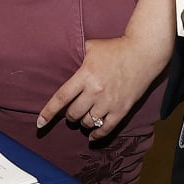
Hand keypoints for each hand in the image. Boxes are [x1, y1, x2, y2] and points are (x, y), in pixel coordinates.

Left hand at [36, 33, 171, 141]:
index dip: (49, 112)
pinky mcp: (121, 110)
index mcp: (85, 75)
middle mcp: (95, 91)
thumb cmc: (115, 49)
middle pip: (73, 113)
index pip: (61, 98)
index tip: (40, 123)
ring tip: (84, 116)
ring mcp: (109, 102)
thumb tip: (63, 60)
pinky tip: (92, 136)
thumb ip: (76, 56)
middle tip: (71, 111)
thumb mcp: (92, 47)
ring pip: (87, 122)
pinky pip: (106, 129)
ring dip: (82, 122)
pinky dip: (97, 135)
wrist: (143, 54)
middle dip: (69, 115)